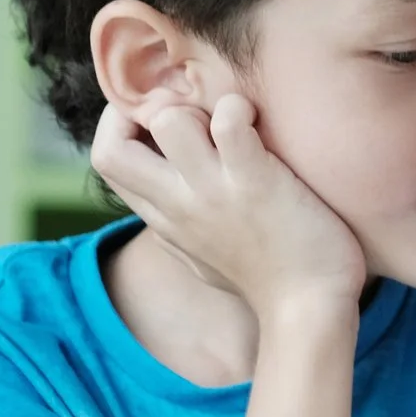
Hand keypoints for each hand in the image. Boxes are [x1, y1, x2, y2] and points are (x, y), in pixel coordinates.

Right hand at [91, 95, 364, 320]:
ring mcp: (213, 192)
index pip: (106, 161)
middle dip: (140, 109)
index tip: (159, 114)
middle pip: (110, 147)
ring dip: (195, 105)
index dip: (122, 125)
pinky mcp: (254, 182)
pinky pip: (229, 125)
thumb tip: (160, 221)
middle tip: (188, 108)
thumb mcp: (201, 261)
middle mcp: (178, 203)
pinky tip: (259, 120)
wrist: (309, 311)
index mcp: (164, 218)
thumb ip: (176, 235)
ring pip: (168, 122)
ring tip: (229, 118)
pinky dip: (239, 109)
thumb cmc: (266, 283)